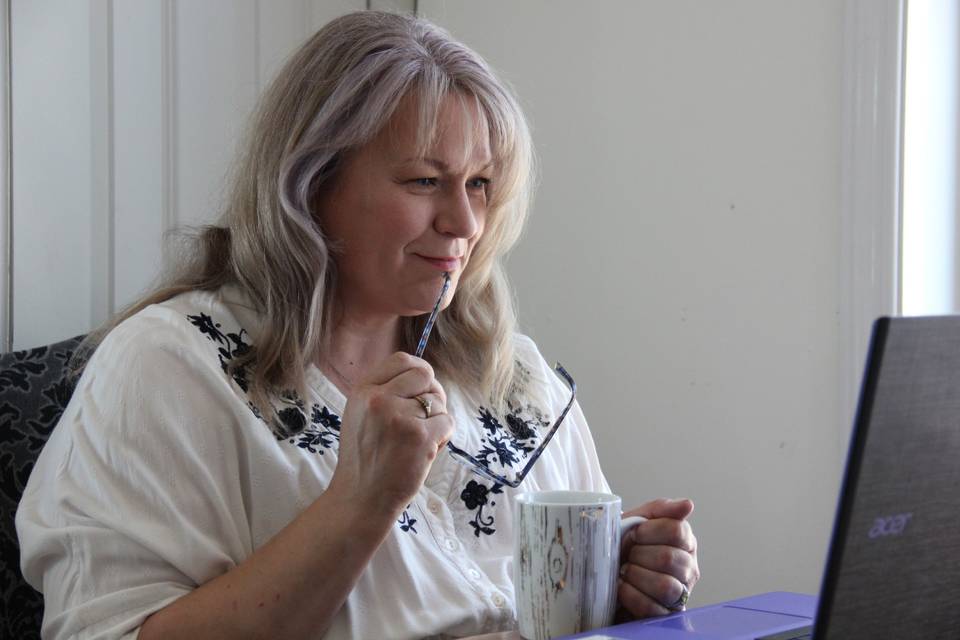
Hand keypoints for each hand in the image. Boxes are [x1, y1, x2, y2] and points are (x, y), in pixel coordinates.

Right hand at [327, 352, 454, 516]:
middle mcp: (379, 399)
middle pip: (425, 374)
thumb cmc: (365, 458)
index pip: (401, 360)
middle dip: (432, 392)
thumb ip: (384, 392)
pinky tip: (425, 451)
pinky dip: (443, 437)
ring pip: (438, 402)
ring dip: (436, 420)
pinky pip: (447, 422)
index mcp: (363, 391)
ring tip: (417, 441)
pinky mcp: (421, 437)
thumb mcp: (360, 414)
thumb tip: (423, 374)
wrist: (360, 498)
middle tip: (427, 414)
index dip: (418, 371)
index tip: (421, 385)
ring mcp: (400, 417)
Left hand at [616, 498, 699, 618]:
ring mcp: (680, 594)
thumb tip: (688, 504)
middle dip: (639, 554)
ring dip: (636, 575)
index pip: (677, 530)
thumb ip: (661, 510)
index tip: (634, 533)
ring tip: (624, 570)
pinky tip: (621, 586)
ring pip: (665, 586)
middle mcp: (689, 568)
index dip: (649, 531)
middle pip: (669, 558)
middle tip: (626, 553)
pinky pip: (651, 608)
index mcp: (685, 541)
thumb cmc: (624, 547)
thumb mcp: (637, 521)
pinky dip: (630, 595)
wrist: (605, 576)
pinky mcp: (665, 615)